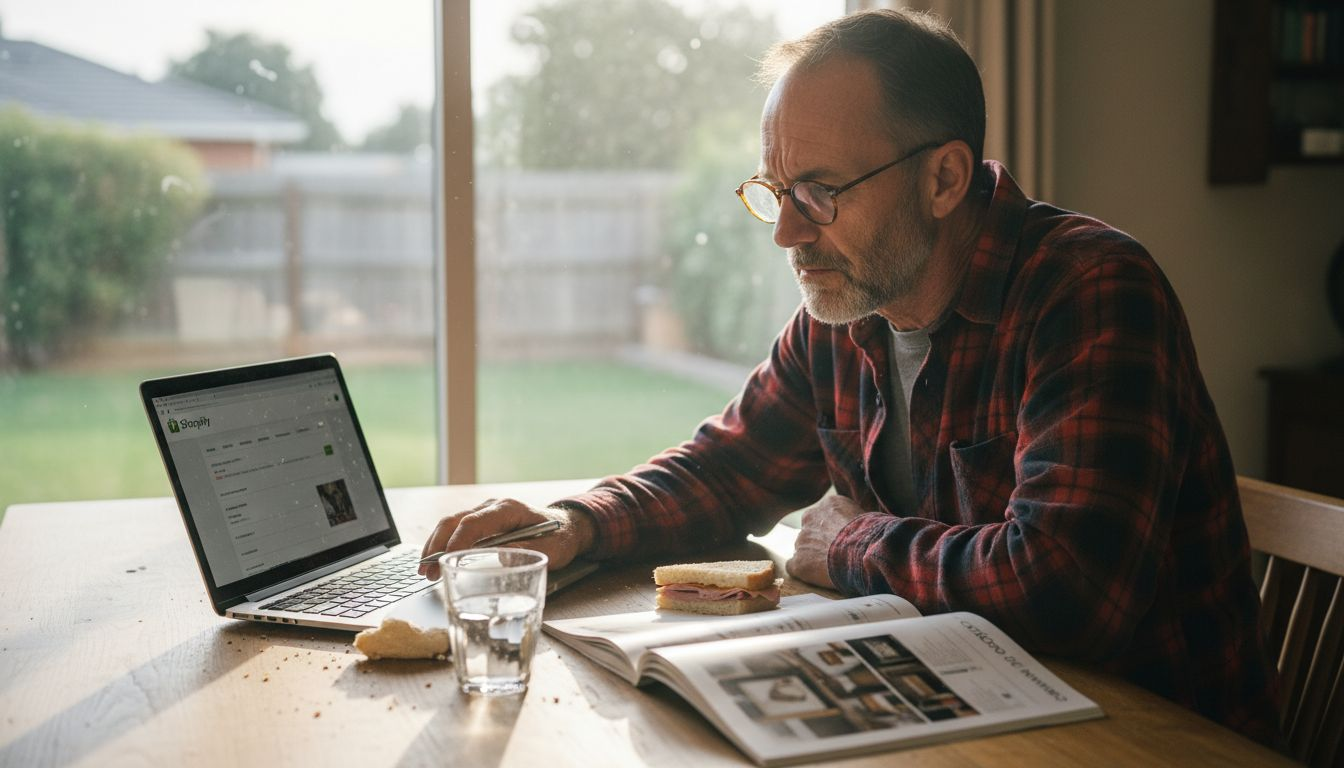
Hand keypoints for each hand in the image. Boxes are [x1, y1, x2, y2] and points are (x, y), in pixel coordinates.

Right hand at [417, 498, 595, 580]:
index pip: (475, 522)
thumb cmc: (560, 537)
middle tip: (427, 571)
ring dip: (435, 546)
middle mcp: (493, 506)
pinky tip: (434, 561)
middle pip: (456, 520)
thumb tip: (501, 555)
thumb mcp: (551, 548)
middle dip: (438, 545)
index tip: (446, 559)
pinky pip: (456, 530)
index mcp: (509, 509)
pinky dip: (442, 545)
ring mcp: (485, 512)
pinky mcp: (482, 522)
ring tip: (425, 570)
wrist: (566, 526)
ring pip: (451, 523)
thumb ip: (527, 550)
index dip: (458, 540)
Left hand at [785, 495, 865, 588]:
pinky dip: (804, 572)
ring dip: (813, 556)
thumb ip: (853, 517)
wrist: (863, 553)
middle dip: (820, 541)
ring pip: (803, 548)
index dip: (834, 529)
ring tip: (832, 567)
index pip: (825, 515)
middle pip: (811, 530)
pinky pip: (794, 566)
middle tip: (836, 554)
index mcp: (828, 504)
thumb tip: (858, 527)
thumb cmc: (872, 536)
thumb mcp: (866, 516)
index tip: (843, 539)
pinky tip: (818, 577)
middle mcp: (810, 517)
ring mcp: (801, 540)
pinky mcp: (798, 562)